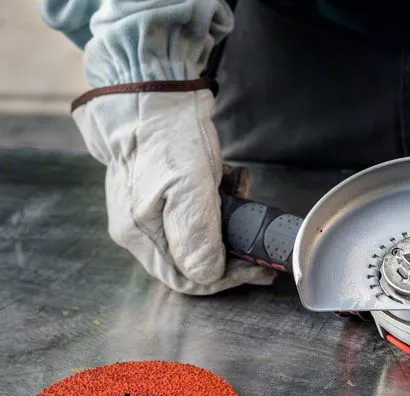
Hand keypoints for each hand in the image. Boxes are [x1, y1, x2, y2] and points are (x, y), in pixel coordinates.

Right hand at [72, 81, 275, 294]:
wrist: (154, 91)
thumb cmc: (168, 137)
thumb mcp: (189, 189)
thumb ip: (197, 236)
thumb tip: (207, 275)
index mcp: (139, 234)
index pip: (185, 279)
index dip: (224, 279)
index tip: (256, 269)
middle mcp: (139, 228)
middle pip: (192, 262)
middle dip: (230, 255)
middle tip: (260, 249)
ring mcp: (150, 209)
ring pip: (198, 237)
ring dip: (227, 225)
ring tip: (245, 200)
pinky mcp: (164, 191)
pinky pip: (197, 212)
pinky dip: (220, 203)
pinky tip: (233, 182)